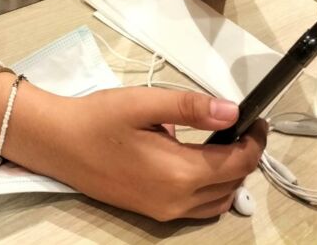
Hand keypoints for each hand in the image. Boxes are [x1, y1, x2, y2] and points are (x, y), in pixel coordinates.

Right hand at [51, 87, 266, 219]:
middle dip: (244, 156)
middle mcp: (177, 201)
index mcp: (178, 173)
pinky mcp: (152, 212)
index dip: (255, 141)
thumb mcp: (144, 103)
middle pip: (232, 184)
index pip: (237, 163)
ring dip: (229, 175)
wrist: (58, 143)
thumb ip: (189, 107)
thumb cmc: (98, 118)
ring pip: (217, 202)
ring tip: (221, 142)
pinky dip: (210, 189)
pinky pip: (197, 209)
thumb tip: (232, 111)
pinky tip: (195, 162)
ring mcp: (164, 212)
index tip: (258, 119)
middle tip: (239, 125)